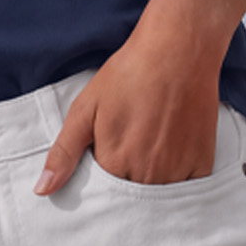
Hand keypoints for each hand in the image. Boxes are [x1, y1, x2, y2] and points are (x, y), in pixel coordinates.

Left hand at [34, 35, 219, 194]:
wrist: (176, 52)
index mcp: (114, 165)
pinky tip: (171, 146)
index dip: (101, 174)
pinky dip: (177, 175)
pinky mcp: (202, 165)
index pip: (102, 193)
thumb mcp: (85, 109)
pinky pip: (186, 188)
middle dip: (126, 178)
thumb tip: (43, 190)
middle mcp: (147, 176)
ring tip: (150, 142)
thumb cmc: (128, 76)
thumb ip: (64, 153)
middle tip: (131, 141)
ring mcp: (177, 172)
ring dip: (151, 178)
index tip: (105, 154)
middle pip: (131, 194)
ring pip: (158, 194)